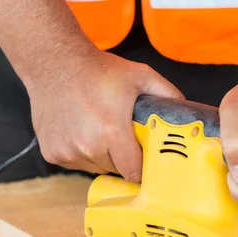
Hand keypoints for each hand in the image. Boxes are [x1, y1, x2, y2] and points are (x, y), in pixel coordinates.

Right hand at [26, 49, 183, 181]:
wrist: (55, 64)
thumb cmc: (97, 70)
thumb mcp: (140, 76)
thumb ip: (168, 95)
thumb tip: (185, 114)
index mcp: (111, 130)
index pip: (133, 171)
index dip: (140, 167)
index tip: (142, 159)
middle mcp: (87, 145)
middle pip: (113, 169)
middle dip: (120, 157)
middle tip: (118, 134)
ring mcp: (67, 151)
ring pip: (93, 167)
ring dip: (99, 156)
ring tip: (96, 129)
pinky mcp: (52, 153)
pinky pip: (74, 163)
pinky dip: (78, 153)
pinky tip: (78, 130)